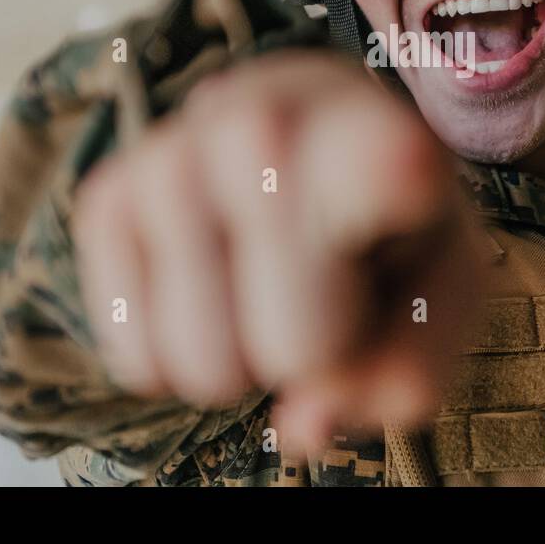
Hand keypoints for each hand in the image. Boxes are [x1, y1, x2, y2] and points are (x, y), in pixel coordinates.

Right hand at [72, 51, 486, 449]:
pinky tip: (209, 287)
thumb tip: (306, 422)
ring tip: (265, 290)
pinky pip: (136, 359)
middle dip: (316, 361)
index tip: (407, 164)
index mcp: (375, 135)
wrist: (310, 138)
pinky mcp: (105, 195)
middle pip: (296, 344)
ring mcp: (172, 152)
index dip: (391, 176)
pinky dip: (175, 361)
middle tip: (327, 302)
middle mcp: (265, 121)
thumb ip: (410, 365)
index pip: (377, 161)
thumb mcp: (440, 292)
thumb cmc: (387, 228)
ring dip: (241, 365)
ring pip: (203, 360)